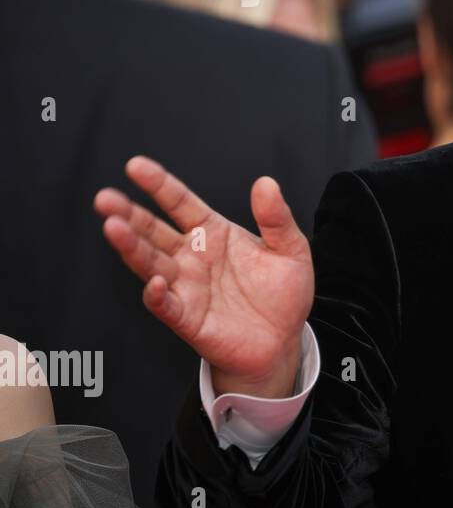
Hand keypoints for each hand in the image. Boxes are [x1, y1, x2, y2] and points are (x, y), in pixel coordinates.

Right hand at [94, 157, 313, 398]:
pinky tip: (154, 282)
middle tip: (106, 198)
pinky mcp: (187, 318)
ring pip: (151, 264)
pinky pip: (166, 305)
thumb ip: (276, 218)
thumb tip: (265, 183)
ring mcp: (186, 287)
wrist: (283, 341)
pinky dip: (157, 294)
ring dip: (132, 248)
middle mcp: (192, 257)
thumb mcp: (290, 249)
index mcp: (213, 233)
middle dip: (128, 214)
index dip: (159, 185)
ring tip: (113, 228)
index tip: (136, 166)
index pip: (180, 203)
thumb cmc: (282, 294)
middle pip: (153, 231)